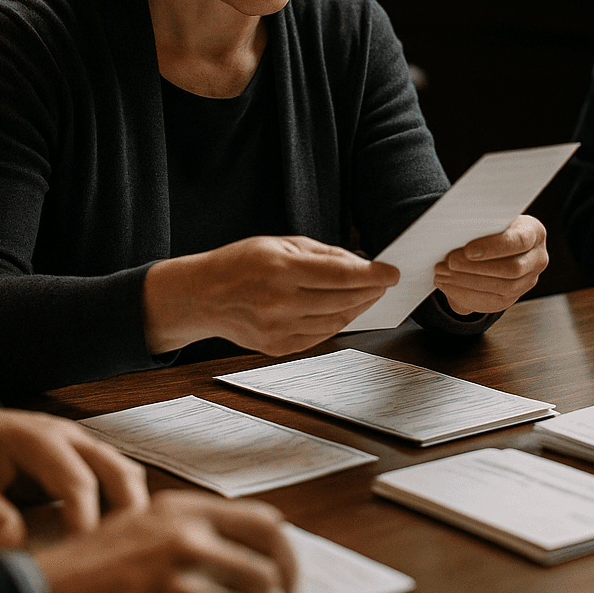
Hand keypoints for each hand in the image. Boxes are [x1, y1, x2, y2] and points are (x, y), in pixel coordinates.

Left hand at [0, 397, 148, 547]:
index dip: (86, 521)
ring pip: (124, 473)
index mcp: (35, 438)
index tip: (85, 555)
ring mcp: (78, 445)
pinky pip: (116, 478)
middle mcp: (66, 436)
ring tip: (122, 550)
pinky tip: (114, 537)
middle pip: (118, 472)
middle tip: (121, 555)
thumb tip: (13, 539)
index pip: (77, 480)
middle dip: (128, 514)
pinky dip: (123, 506)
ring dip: (132, 510)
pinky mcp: (81, 459)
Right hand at [34, 490, 295, 592]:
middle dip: (284, 588)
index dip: (286, 557)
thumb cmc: (94, 569)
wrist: (48, 587)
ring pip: (255, 590)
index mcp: (184, 508)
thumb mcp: (145, 531)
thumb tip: (256, 550)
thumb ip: (194, 533)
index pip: (266, 523)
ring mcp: (176, 566)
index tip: (284, 581)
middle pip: (270, 560)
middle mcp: (185, 529)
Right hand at [143, 236, 398, 355]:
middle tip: (384, 282)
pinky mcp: (277, 348)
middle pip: (343, 300)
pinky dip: (337, 323)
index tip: (392, 272)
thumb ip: (320, 254)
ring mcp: (278, 329)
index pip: (341, 274)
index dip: (373, 274)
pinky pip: (319, 336)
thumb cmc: (240, 263)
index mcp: (281, 270)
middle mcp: (280, 303)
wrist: (201, 296)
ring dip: (357, 308)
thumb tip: (358, 262)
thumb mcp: (279, 244)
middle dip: (370, 290)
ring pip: (335, 321)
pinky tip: (345, 311)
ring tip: (368, 294)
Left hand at [434, 214, 548, 314]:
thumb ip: (480, 224)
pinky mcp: (513, 298)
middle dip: (477, 267)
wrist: (493, 248)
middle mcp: (537, 258)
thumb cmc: (489, 227)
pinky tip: (447, 286)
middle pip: (512, 269)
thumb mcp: (489, 220)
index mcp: (534, 232)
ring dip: (467, 282)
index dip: (494, 247)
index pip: (520, 241)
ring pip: (502, 288)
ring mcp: (528, 281)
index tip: (468, 250)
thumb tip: (454, 231)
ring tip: (442, 274)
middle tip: (448, 262)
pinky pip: (491, 302)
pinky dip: (465, 294)